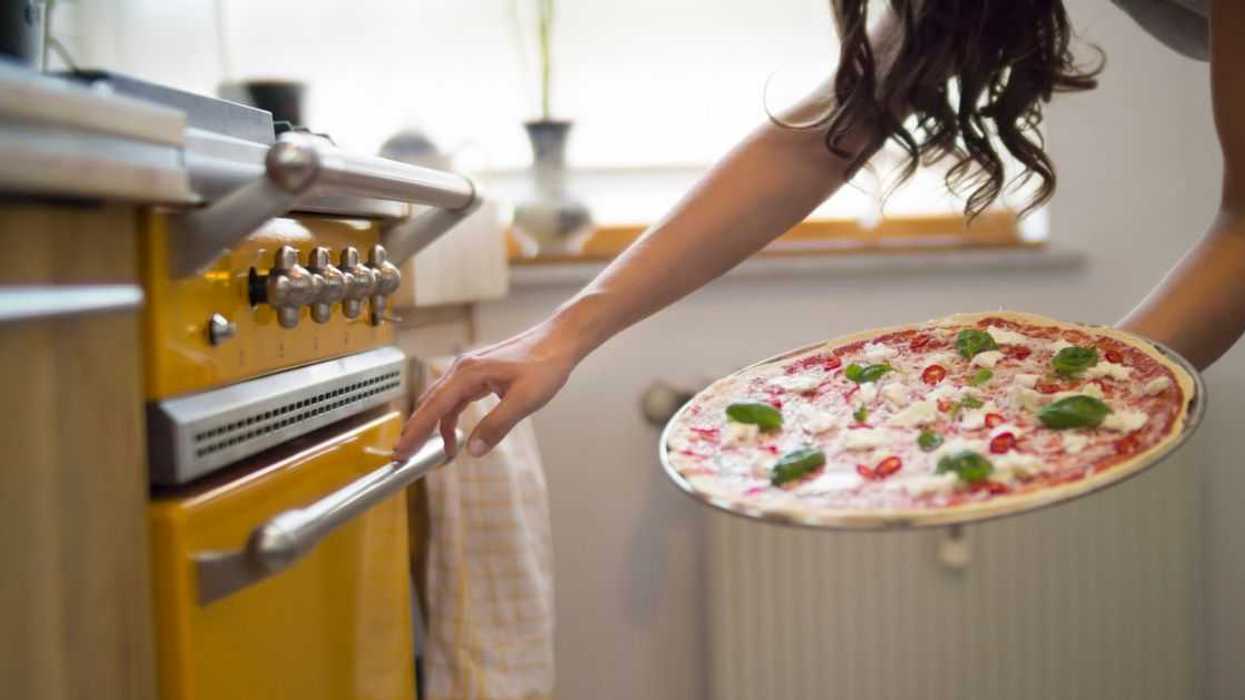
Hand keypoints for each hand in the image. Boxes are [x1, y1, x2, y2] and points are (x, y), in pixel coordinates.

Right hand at [393, 320, 579, 460]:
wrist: (560, 342)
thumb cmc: (545, 365)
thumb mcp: (523, 401)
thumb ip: (496, 426)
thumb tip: (472, 451)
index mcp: (469, 373)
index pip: (433, 407)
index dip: (416, 432)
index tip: (402, 451)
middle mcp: (463, 370)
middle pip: (430, 403)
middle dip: (416, 431)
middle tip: (404, 456)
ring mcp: (470, 371)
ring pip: (441, 401)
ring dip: (433, 426)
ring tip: (432, 452)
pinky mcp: (479, 374)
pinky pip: (455, 398)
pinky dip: (449, 417)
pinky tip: (453, 434)